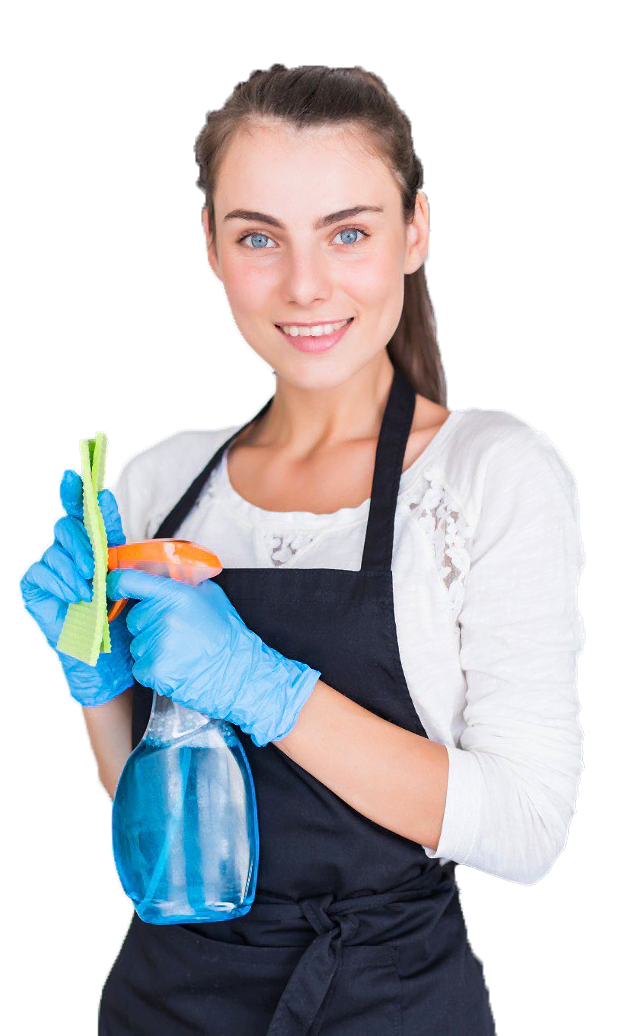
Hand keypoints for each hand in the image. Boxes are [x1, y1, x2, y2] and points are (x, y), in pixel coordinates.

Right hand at [19, 469, 134, 706]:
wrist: (111, 656)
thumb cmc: (119, 617)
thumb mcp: (123, 572)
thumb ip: (112, 538)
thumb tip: (106, 501)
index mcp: (91, 547)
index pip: (79, 513)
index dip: (75, 493)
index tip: (74, 476)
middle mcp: (68, 555)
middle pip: (66, 526)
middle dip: (82, 541)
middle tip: (96, 565)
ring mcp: (50, 571)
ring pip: (55, 549)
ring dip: (76, 568)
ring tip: (91, 591)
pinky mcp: (36, 589)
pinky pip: (41, 572)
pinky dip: (62, 582)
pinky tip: (77, 596)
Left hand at [106, 568, 320, 746]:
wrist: (241, 674)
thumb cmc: (227, 636)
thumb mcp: (211, 596)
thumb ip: (183, 583)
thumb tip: (160, 573)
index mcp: (177, 595)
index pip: (131, 581)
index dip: (117, 583)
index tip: (113, 586)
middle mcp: (164, 617)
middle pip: (134, 618)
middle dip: (148, 625)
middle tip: (175, 634)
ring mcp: (158, 644)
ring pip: (137, 644)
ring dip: (152, 649)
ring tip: (180, 652)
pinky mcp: (155, 670)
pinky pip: (140, 667)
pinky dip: (153, 670)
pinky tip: (176, 667)